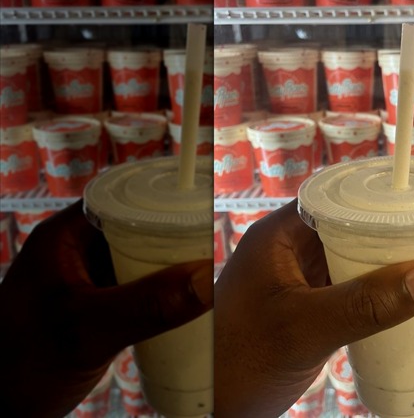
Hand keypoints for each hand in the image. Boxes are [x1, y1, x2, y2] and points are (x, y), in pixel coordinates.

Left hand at [0, 201, 212, 417]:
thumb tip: (208, 277)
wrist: (0, 409)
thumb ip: (147, 305)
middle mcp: (75, 248)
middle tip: (210, 251)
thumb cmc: (23, 366)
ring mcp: (86, 276)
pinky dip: (159, 289)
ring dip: (169, 265)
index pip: (123, 199)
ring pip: (139, 256)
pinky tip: (181, 301)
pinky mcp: (95, 303)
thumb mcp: (88, 331)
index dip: (164, 202)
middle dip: (174, 238)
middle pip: (137, 226)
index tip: (202, 214)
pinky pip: (136, 283)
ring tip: (205, 273)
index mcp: (64, 236)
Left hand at [215, 199, 413, 416]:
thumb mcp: (306, 329)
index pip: (336, 199)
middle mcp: (286, 250)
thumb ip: (366, 304)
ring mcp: (295, 280)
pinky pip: (344, 287)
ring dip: (382, 264)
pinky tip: (399, 301)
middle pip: (347, 227)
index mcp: (278, 236)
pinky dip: (371, 291)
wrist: (212, 406)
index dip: (378, 199)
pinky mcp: (303, 308)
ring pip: (348, 258)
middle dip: (388, 234)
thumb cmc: (239, 363)